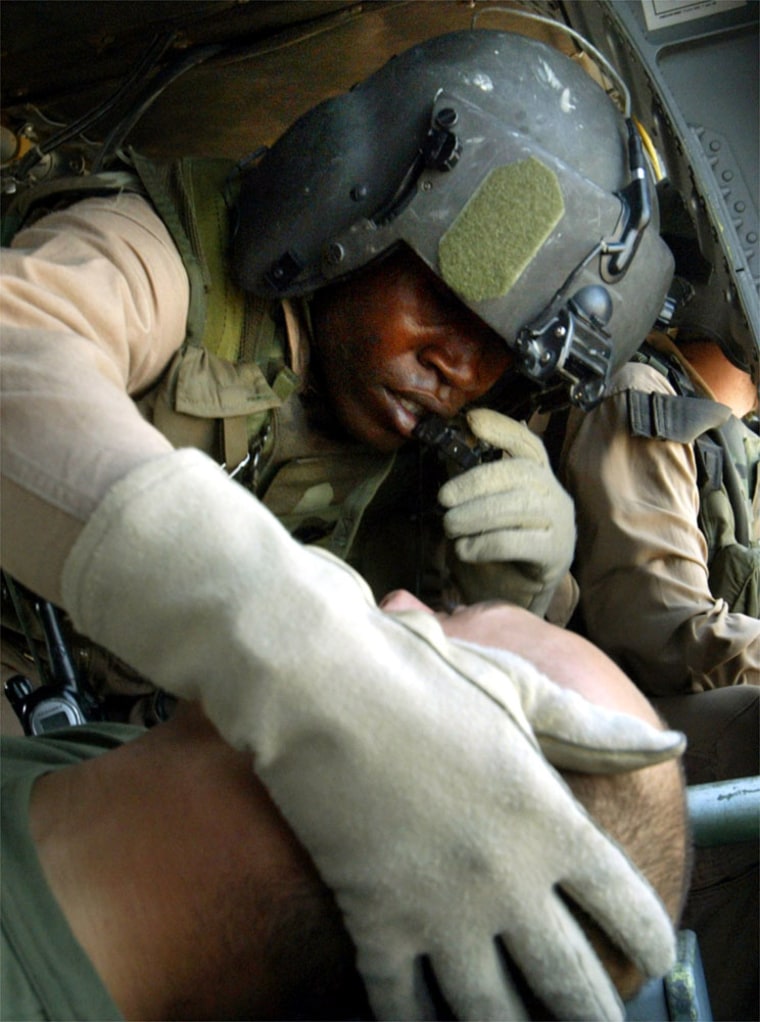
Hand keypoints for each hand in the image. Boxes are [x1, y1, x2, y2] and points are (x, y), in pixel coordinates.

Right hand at [63, 449, 683, 1020]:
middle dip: (592, 1015)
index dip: (645, 937)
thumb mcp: (519, 692)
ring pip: (490, 1010)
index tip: (653, 960)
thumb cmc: (423, 679)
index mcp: (551, 822)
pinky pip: (403, 1000)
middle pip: (568, 980)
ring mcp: (442, 912)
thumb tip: (668, 743)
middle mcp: (508, 882)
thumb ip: (594, 730)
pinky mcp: (376, 923)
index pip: (622, 902)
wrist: (321, 690)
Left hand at [439, 408, 575, 616]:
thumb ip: (471, 481)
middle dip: (475, 482)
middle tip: (444, 499)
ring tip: (450, 526)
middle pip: (519, 473)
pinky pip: (519, 542)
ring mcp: (560, 524)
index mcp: (538, 477)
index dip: (502, 429)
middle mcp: (554, 494)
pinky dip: (485, 544)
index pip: (527, 444)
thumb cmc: (496, 546)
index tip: (472, 422)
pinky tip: (464, 550)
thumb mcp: (481, 508)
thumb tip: (447, 448)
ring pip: (519, 506)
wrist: (518, 595)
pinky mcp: (555, 554)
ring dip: (476, 514)